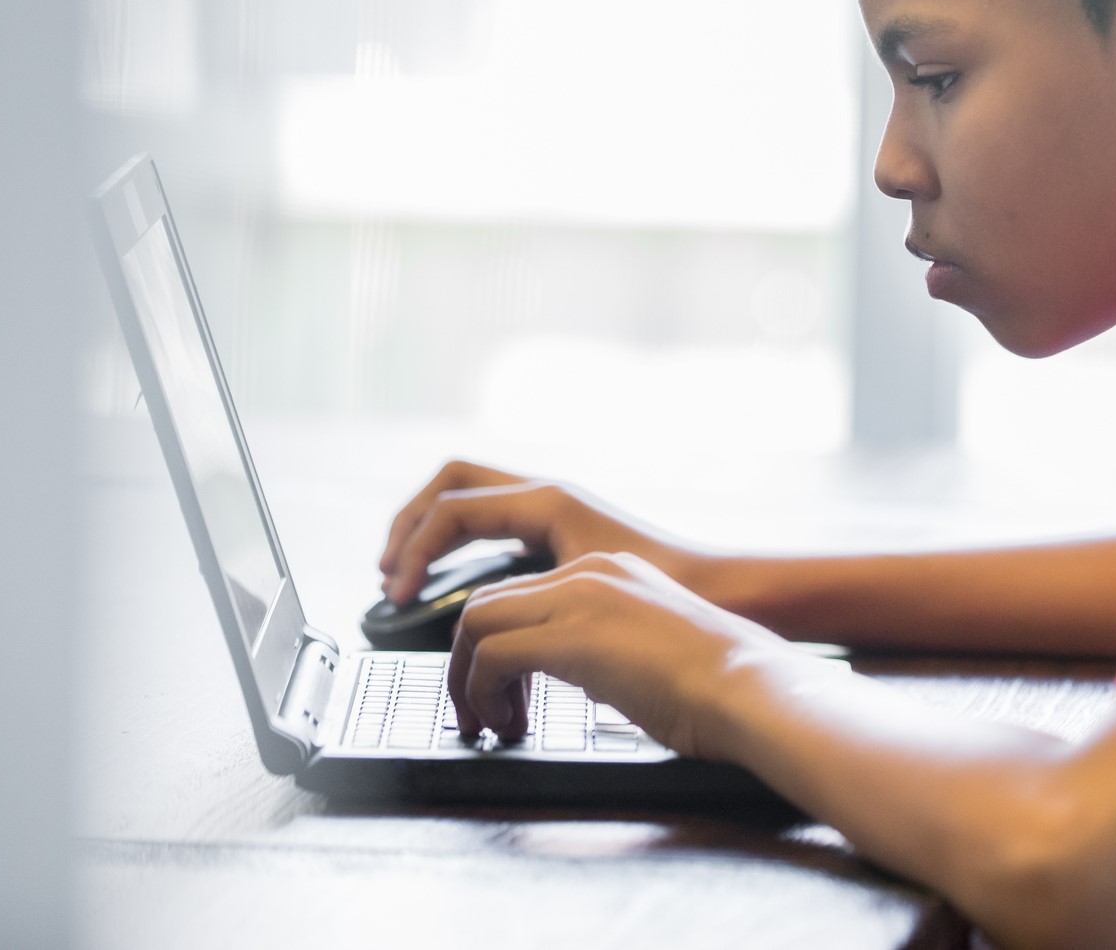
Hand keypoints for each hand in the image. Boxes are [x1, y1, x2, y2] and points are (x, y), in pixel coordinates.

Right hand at [378, 459, 698, 604]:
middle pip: (452, 485)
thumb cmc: (670, 590)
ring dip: (433, 531)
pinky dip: (466, 545)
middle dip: (410, 524)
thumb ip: (525, 606)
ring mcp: (559, 511)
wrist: (726, 591)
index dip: (413, 553)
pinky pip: (498, 522)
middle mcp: (550, 496)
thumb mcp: (586, 591)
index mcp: (549, 502)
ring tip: (408, 577)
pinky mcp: (567, 534)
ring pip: (473, 499)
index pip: (452, 511)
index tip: (399, 597)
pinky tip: (462, 584)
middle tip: (389, 574)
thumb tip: (478, 630)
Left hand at [445, 551, 813, 754]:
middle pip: (487, 604)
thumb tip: (590, 679)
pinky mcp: (571, 634)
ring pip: (476, 622)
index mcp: (612, 572)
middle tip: (481, 715)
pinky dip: (482, 695)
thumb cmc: (720, 686)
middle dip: (466, 664)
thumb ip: (613, 649)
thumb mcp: (655, 650)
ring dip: (466, 681)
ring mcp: (579, 596)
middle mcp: (590, 571)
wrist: (749, 688)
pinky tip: (509, 727)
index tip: (503, 694)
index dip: (498, 648)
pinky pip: (490, 656)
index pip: (523, 595)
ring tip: (489, 725)